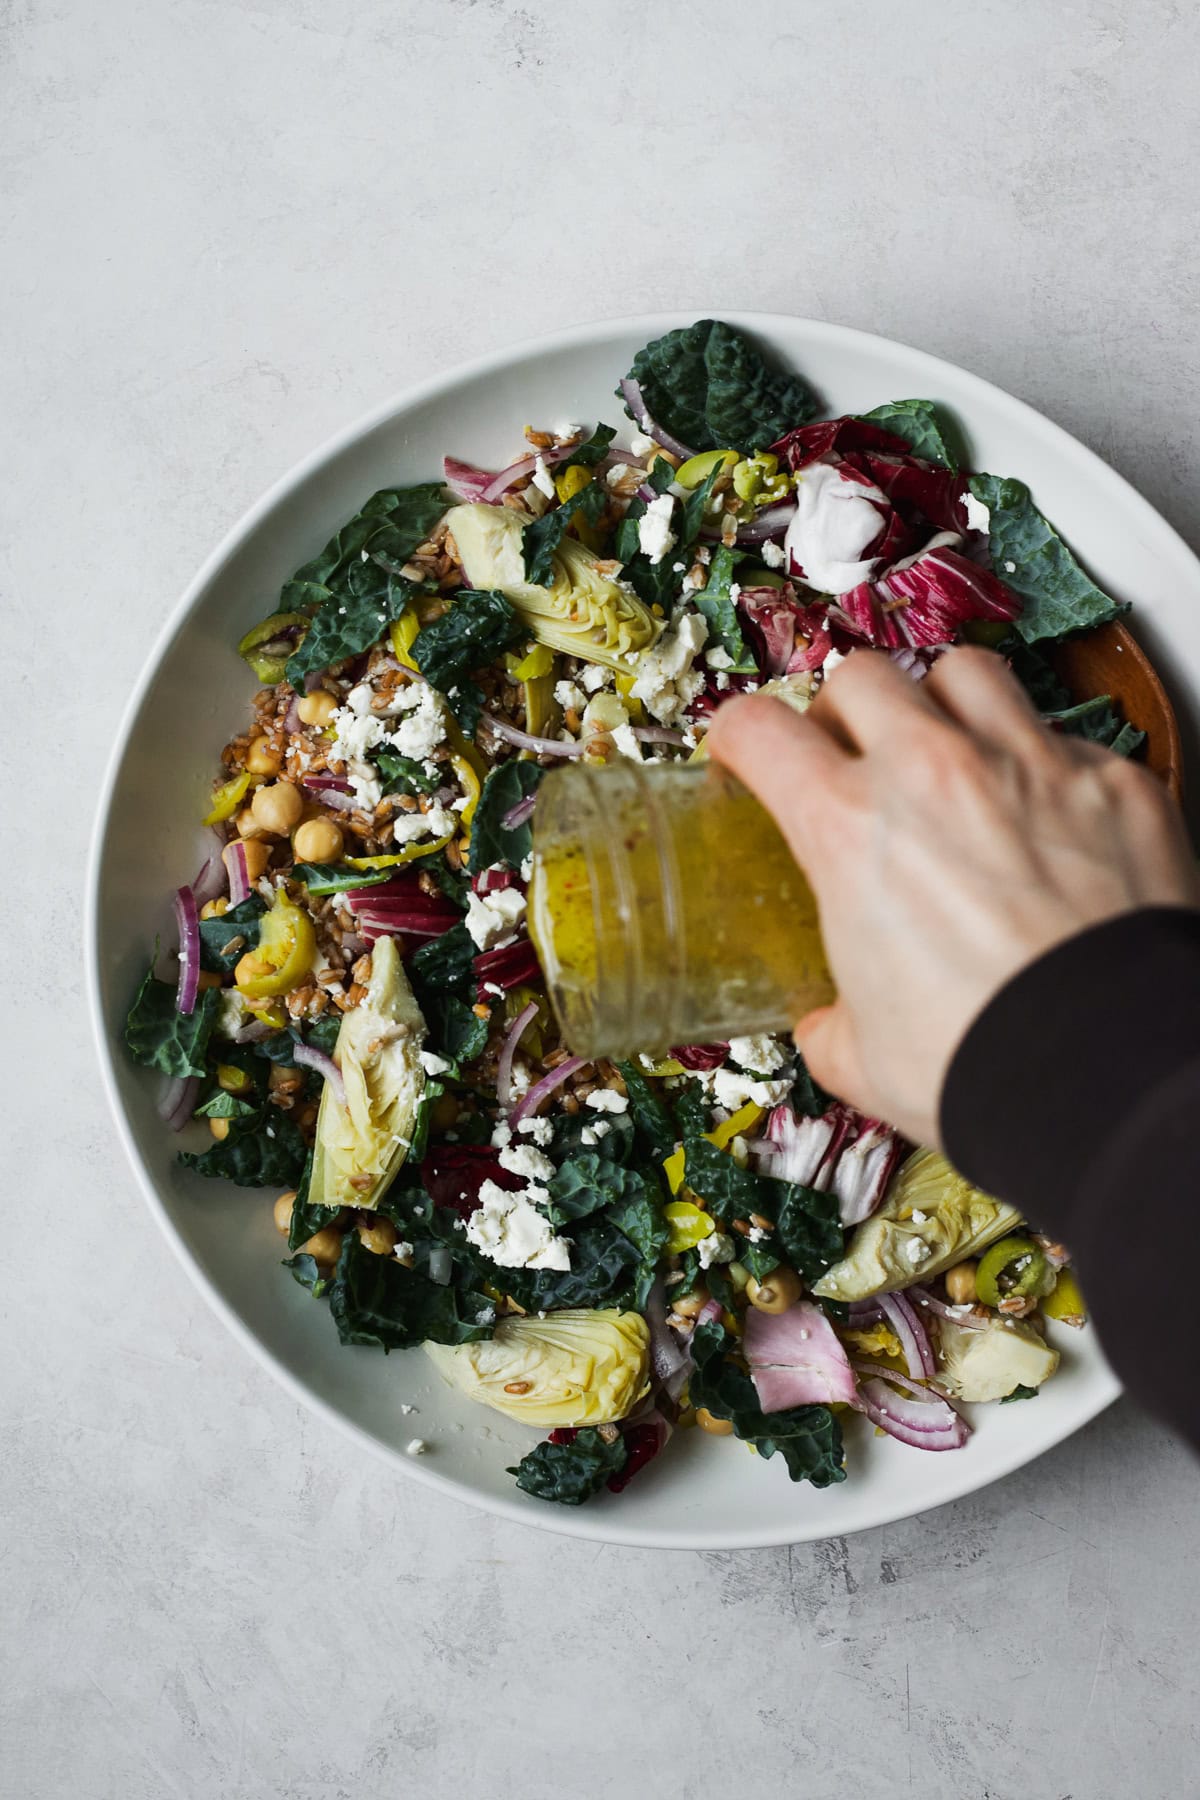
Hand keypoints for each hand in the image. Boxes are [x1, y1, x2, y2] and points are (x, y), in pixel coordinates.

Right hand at [708, 647, 1199, 1146]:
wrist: (1108, 1074)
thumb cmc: (979, 1064)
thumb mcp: (862, 1057)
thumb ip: (832, 1022)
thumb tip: (830, 1025)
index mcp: (848, 828)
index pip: (760, 728)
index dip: (741, 737)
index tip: (748, 753)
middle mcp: (934, 773)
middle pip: (862, 676)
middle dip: (844, 712)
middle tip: (853, 759)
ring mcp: (1032, 764)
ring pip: (965, 674)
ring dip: (944, 705)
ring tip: (950, 753)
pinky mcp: (1116, 782)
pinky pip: (1065, 736)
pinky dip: (1043, 764)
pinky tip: (1046, 819)